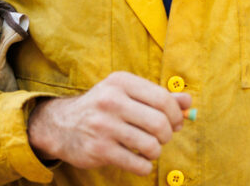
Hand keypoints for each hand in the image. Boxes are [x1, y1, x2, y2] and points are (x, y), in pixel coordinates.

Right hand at [27, 71, 191, 174]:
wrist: (61, 124)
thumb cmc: (104, 106)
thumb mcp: (127, 92)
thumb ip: (158, 96)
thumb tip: (188, 103)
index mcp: (122, 82)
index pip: (162, 98)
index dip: (175, 113)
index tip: (177, 122)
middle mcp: (112, 101)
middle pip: (159, 122)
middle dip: (168, 134)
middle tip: (164, 137)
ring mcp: (104, 126)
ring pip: (149, 144)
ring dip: (157, 151)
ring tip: (152, 149)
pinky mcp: (98, 150)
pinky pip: (135, 163)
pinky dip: (145, 166)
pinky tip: (142, 162)